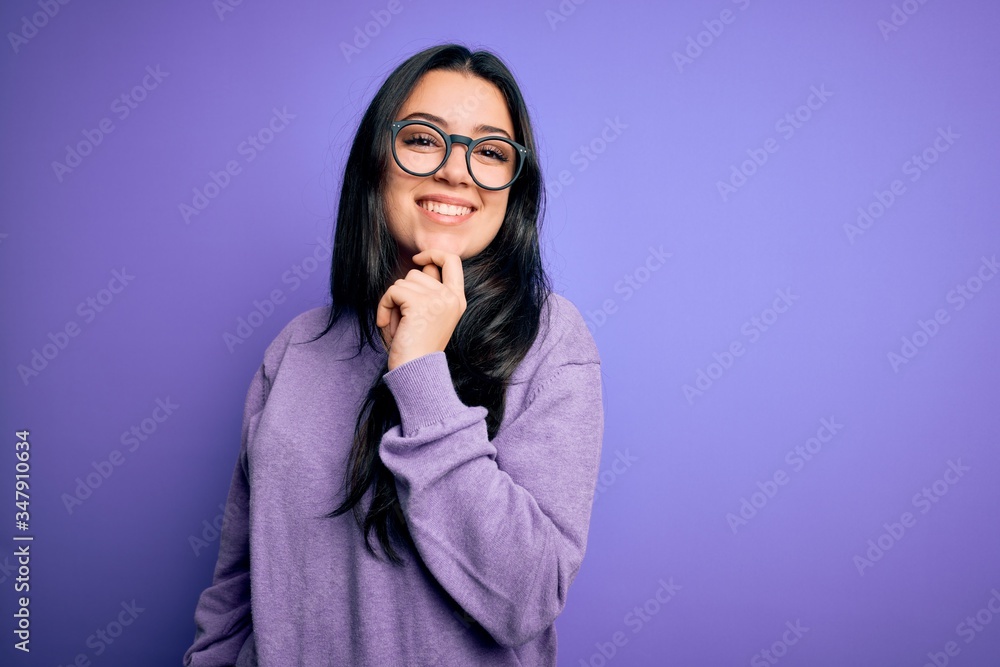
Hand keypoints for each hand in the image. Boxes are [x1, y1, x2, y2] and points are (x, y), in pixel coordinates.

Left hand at [377, 249, 466, 370]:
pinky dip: (384, 307)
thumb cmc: (417, 348)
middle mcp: (451, 297)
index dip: (433, 253)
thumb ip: (429, 291)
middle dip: (403, 292)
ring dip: (392, 303)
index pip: (452, 260)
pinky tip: (387, 326)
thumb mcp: (430, 315)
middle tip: (402, 317)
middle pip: (417, 273)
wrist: (417, 372)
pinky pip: (393, 292)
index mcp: (457, 300)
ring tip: (398, 326)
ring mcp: (438, 299)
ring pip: (403, 282)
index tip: (417, 259)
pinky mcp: (420, 303)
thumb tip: (420, 264)